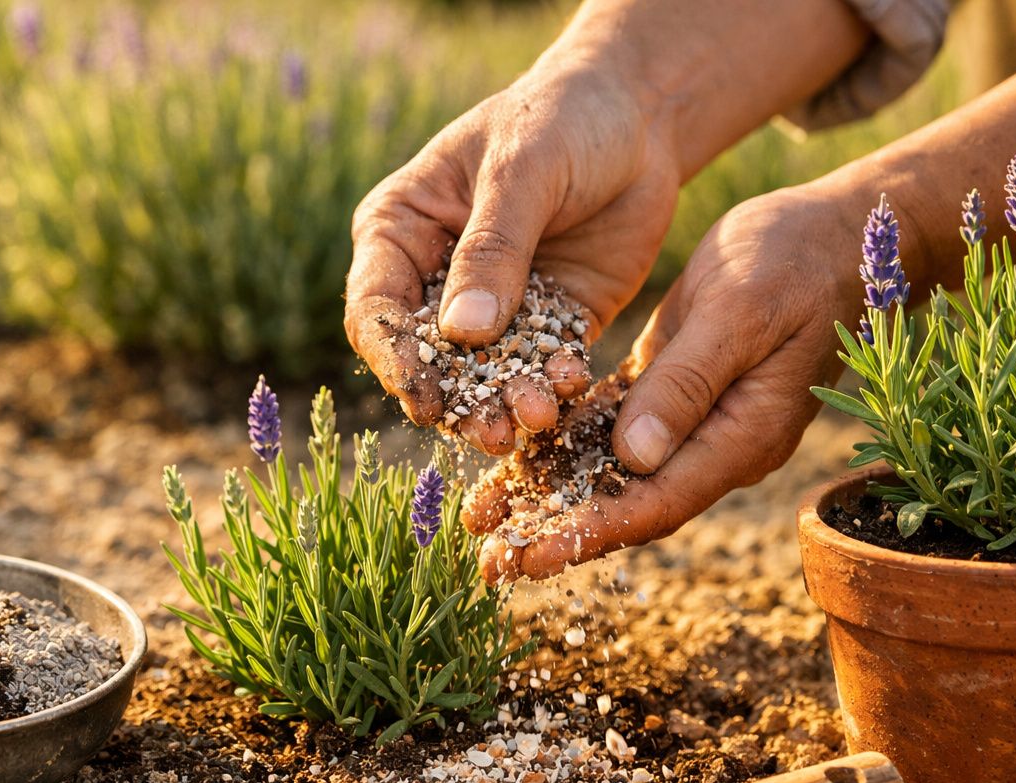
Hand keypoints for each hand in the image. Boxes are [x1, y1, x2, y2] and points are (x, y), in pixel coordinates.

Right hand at [344, 58, 679, 454]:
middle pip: (428, 358)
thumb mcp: (523, 169)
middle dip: (459, 400)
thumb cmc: (560, 119)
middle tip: (494, 431)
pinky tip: (574, 387)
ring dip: (507, 403)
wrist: (639, 118)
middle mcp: (436, 280)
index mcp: (400, 233)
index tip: (428, 397)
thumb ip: (493, 248)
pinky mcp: (549, 325)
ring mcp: (493, 308)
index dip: (396, 359)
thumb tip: (463, 333)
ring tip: (538, 419)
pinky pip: (544, 367)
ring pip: (485, 375)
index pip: (376, 310)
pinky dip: (555, 383)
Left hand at [462, 185, 866, 581]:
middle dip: (554, 530)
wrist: (831, 229)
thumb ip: (688, 384)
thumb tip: (632, 459)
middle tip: (487, 562)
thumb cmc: (795, 259)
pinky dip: (561, 443)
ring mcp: (692, 417)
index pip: (655, 502)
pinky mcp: (669, 384)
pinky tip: (510, 456)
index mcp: (741, 436)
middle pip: (623, 501)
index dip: (588, 533)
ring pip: (607, 468)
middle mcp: (713, 442)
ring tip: (482, 518)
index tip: (527, 556)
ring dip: (546, 493)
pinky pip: (608, 425)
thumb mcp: (739, 312)